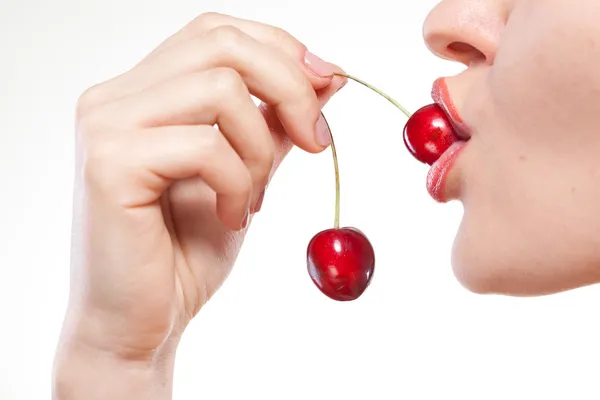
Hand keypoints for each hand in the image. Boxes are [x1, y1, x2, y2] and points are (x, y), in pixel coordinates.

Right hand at [53, 11, 345, 395]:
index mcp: (142, 92)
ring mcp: (106, 126)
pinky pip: (206, 146)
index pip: (217, 32)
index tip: (327, 84)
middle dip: (290, 88)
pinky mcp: (109, 164)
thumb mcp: (247, 173)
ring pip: (220, 89)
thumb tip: (327, 74)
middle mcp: (115, 97)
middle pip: (222, 43)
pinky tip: (232, 217)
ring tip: (254, 198)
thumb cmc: (185, 251)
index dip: (280, 48)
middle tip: (317, 143)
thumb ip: (276, 122)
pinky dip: (238, 184)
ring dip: (261, 149)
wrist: (140, 321)